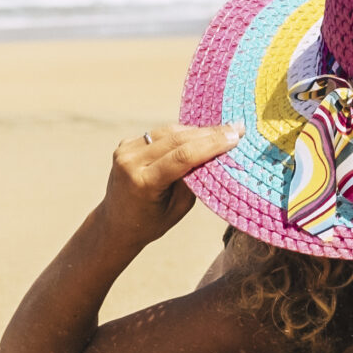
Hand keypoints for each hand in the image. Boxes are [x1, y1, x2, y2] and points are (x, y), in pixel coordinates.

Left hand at [98, 123, 241, 243]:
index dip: (212, 143)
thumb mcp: (179, 207)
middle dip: (210, 133)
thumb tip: (215, 153)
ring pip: (169, 131)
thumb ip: (194, 179)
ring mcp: (125, 150)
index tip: (235, 136)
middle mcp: (130, 162)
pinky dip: (180, 134)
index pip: (183, 155)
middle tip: (236, 128)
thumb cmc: (152, 222)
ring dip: (197, 131)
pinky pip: (159, 134)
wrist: (116, 223)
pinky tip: (198, 135)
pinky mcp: (125, 144)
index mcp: (143, 182)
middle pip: (177, 139)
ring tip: (222, 130)